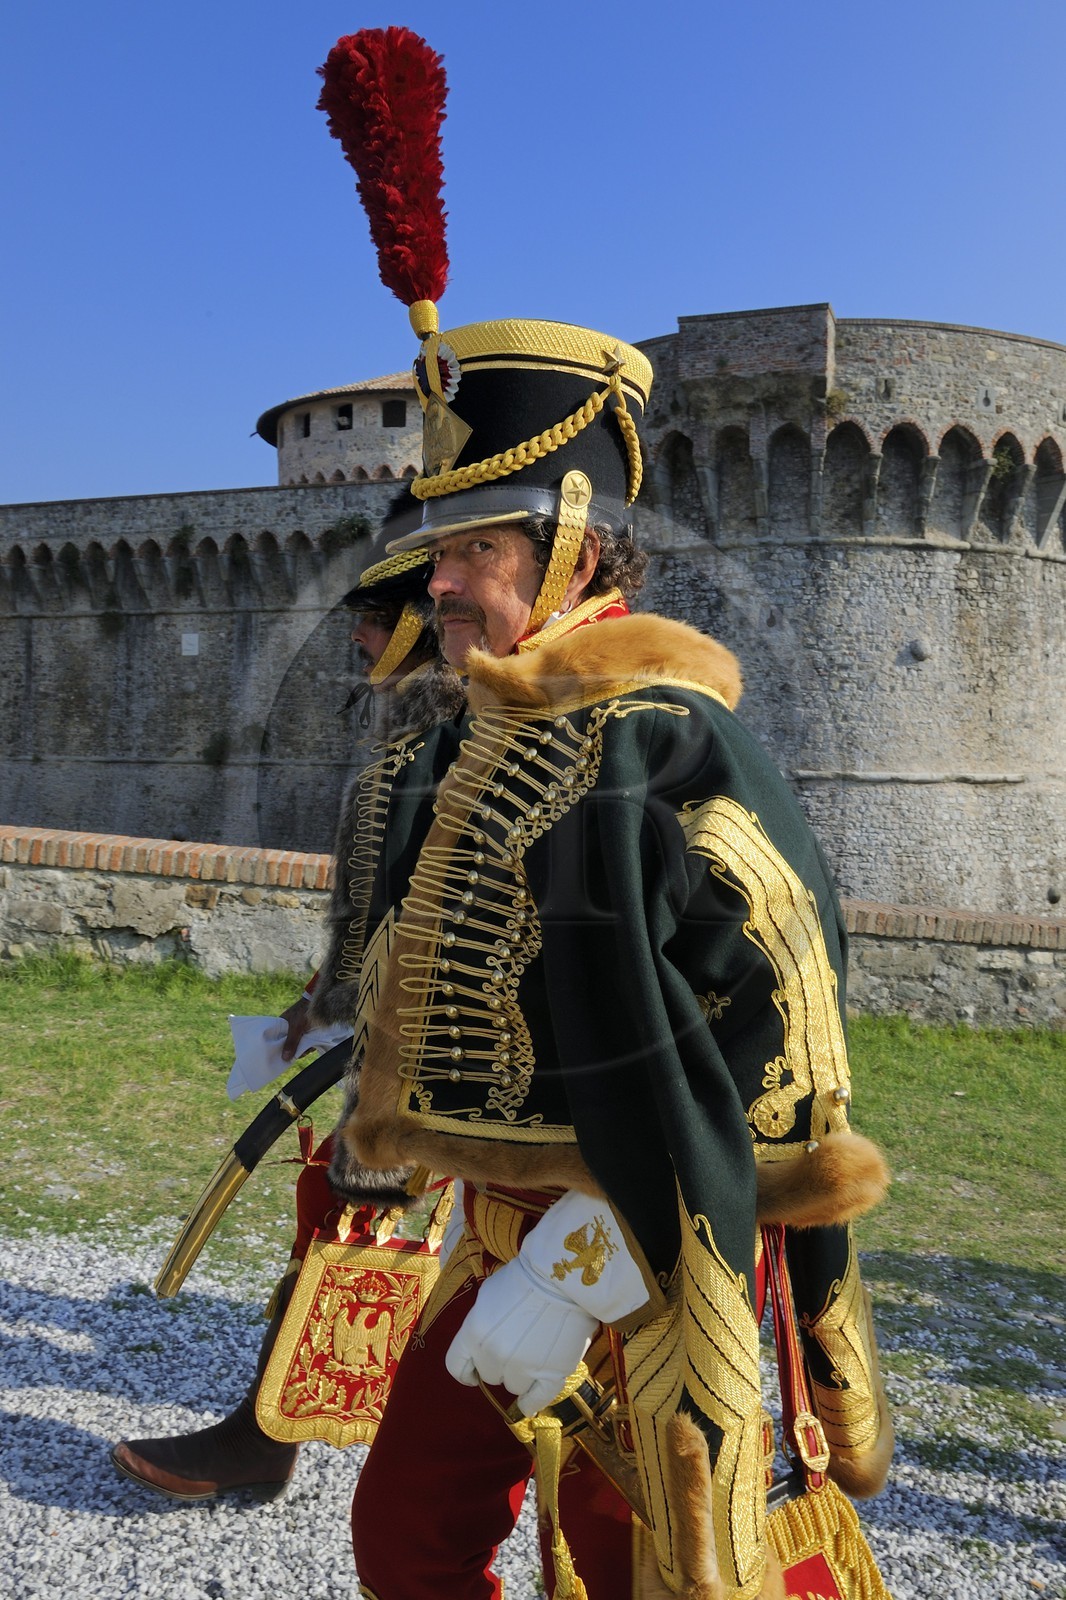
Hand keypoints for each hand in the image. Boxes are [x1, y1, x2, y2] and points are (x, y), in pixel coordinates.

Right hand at [280, 997, 310, 1061]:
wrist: (318, 1002)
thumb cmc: (302, 1012)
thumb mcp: (296, 1028)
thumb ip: (291, 1042)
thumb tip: (284, 1059)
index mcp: (280, 1027)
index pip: (277, 1042)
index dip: (281, 1051)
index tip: (286, 1057)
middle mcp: (287, 1030)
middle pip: (289, 1046)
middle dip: (295, 1051)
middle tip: (302, 1052)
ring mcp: (297, 1032)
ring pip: (298, 1046)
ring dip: (304, 1049)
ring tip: (310, 1048)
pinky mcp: (306, 1033)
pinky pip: (306, 1043)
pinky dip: (309, 1046)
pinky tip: (313, 1046)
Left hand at [445, 1254, 595, 1417]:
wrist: (561, 1277)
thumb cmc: (523, 1279)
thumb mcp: (488, 1296)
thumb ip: (480, 1325)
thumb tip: (481, 1342)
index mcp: (474, 1333)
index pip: (456, 1366)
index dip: (465, 1371)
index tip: (472, 1373)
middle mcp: (494, 1354)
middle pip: (490, 1375)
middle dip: (498, 1363)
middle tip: (515, 1345)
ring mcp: (523, 1366)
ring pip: (514, 1386)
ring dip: (519, 1374)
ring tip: (533, 1354)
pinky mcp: (551, 1374)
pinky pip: (537, 1399)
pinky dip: (532, 1403)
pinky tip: (530, 1403)